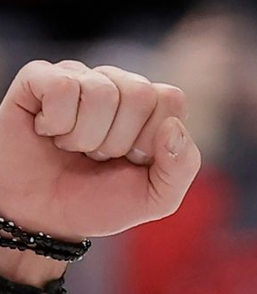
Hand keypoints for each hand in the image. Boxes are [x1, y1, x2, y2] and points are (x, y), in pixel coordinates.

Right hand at [0, 60, 200, 256]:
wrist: (46, 216)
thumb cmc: (101, 202)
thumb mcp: (156, 199)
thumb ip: (182, 168)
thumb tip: (174, 126)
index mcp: (150, 109)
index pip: (171, 99)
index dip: (153, 139)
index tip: (133, 160)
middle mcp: (116, 85)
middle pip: (140, 92)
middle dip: (120, 141)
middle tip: (100, 156)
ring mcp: (77, 77)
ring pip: (101, 92)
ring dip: (86, 137)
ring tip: (74, 148)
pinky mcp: (38, 77)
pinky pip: (61, 87)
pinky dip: (56, 124)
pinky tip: (48, 132)